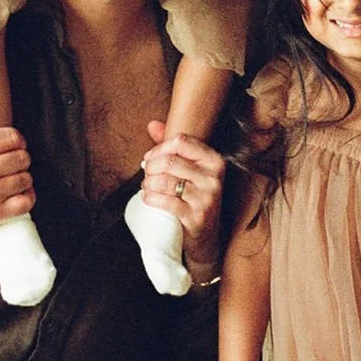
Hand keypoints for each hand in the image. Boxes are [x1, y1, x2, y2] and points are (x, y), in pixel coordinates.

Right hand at [0, 129, 35, 253]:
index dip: (18, 143)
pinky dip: (26, 199)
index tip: (16, 149)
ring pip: (26, 179)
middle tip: (12, 170)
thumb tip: (1, 133)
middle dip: (21, 163)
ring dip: (23, 182)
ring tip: (11, 185)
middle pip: (23, 158)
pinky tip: (17, 198)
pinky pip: (26, 201)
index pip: (13, 137)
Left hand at [141, 121, 224, 274]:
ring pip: (165, 181)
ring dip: (148, 183)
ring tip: (147, 187)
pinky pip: (166, 201)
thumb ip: (172, 147)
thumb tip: (152, 124)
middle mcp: (214, 178)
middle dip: (150, 167)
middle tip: (146, 174)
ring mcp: (207, 199)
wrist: (206, 236)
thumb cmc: (194, 197)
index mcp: (214, 161)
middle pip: (170, 161)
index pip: (181, 141)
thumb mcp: (189, 170)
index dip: (159, 148)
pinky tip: (147, 197)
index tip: (149, 157)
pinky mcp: (196, 218)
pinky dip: (150, 198)